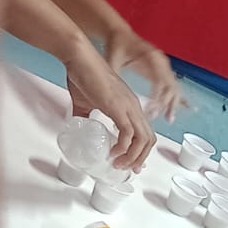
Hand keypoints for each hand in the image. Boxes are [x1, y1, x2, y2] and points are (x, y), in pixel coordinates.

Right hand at [65, 45, 153, 171]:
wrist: (79, 58)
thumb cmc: (82, 75)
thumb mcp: (85, 101)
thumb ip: (85, 114)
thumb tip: (78, 125)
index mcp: (130, 106)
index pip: (146, 133)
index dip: (141, 151)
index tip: (132, 164)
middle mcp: (134, 107)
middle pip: (149, 140)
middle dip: (140, 159)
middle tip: (127, 170)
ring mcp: (128, 107)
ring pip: (143, 139)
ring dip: (133, 157)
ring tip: (119, 165)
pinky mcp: (118, 107)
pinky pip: (128, 133)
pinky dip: (123, 148)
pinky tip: (113, 153)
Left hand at [104, 30, 184, 122]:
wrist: (121, 34)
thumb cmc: (117, 45)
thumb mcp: (112, 59)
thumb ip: (113, 75)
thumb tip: (110, 93)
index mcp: (151, 57)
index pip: (160, 81)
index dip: (157, 98)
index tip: (151, 110)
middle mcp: (161, 61)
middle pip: (171, 86)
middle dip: (166, 104)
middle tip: (156, 117)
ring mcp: (164, 65)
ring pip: (174, 88)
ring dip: (173, 103)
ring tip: (169, 119)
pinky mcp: (162, 70)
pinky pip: (173, 86)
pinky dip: (176, 97)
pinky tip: (186, 108)